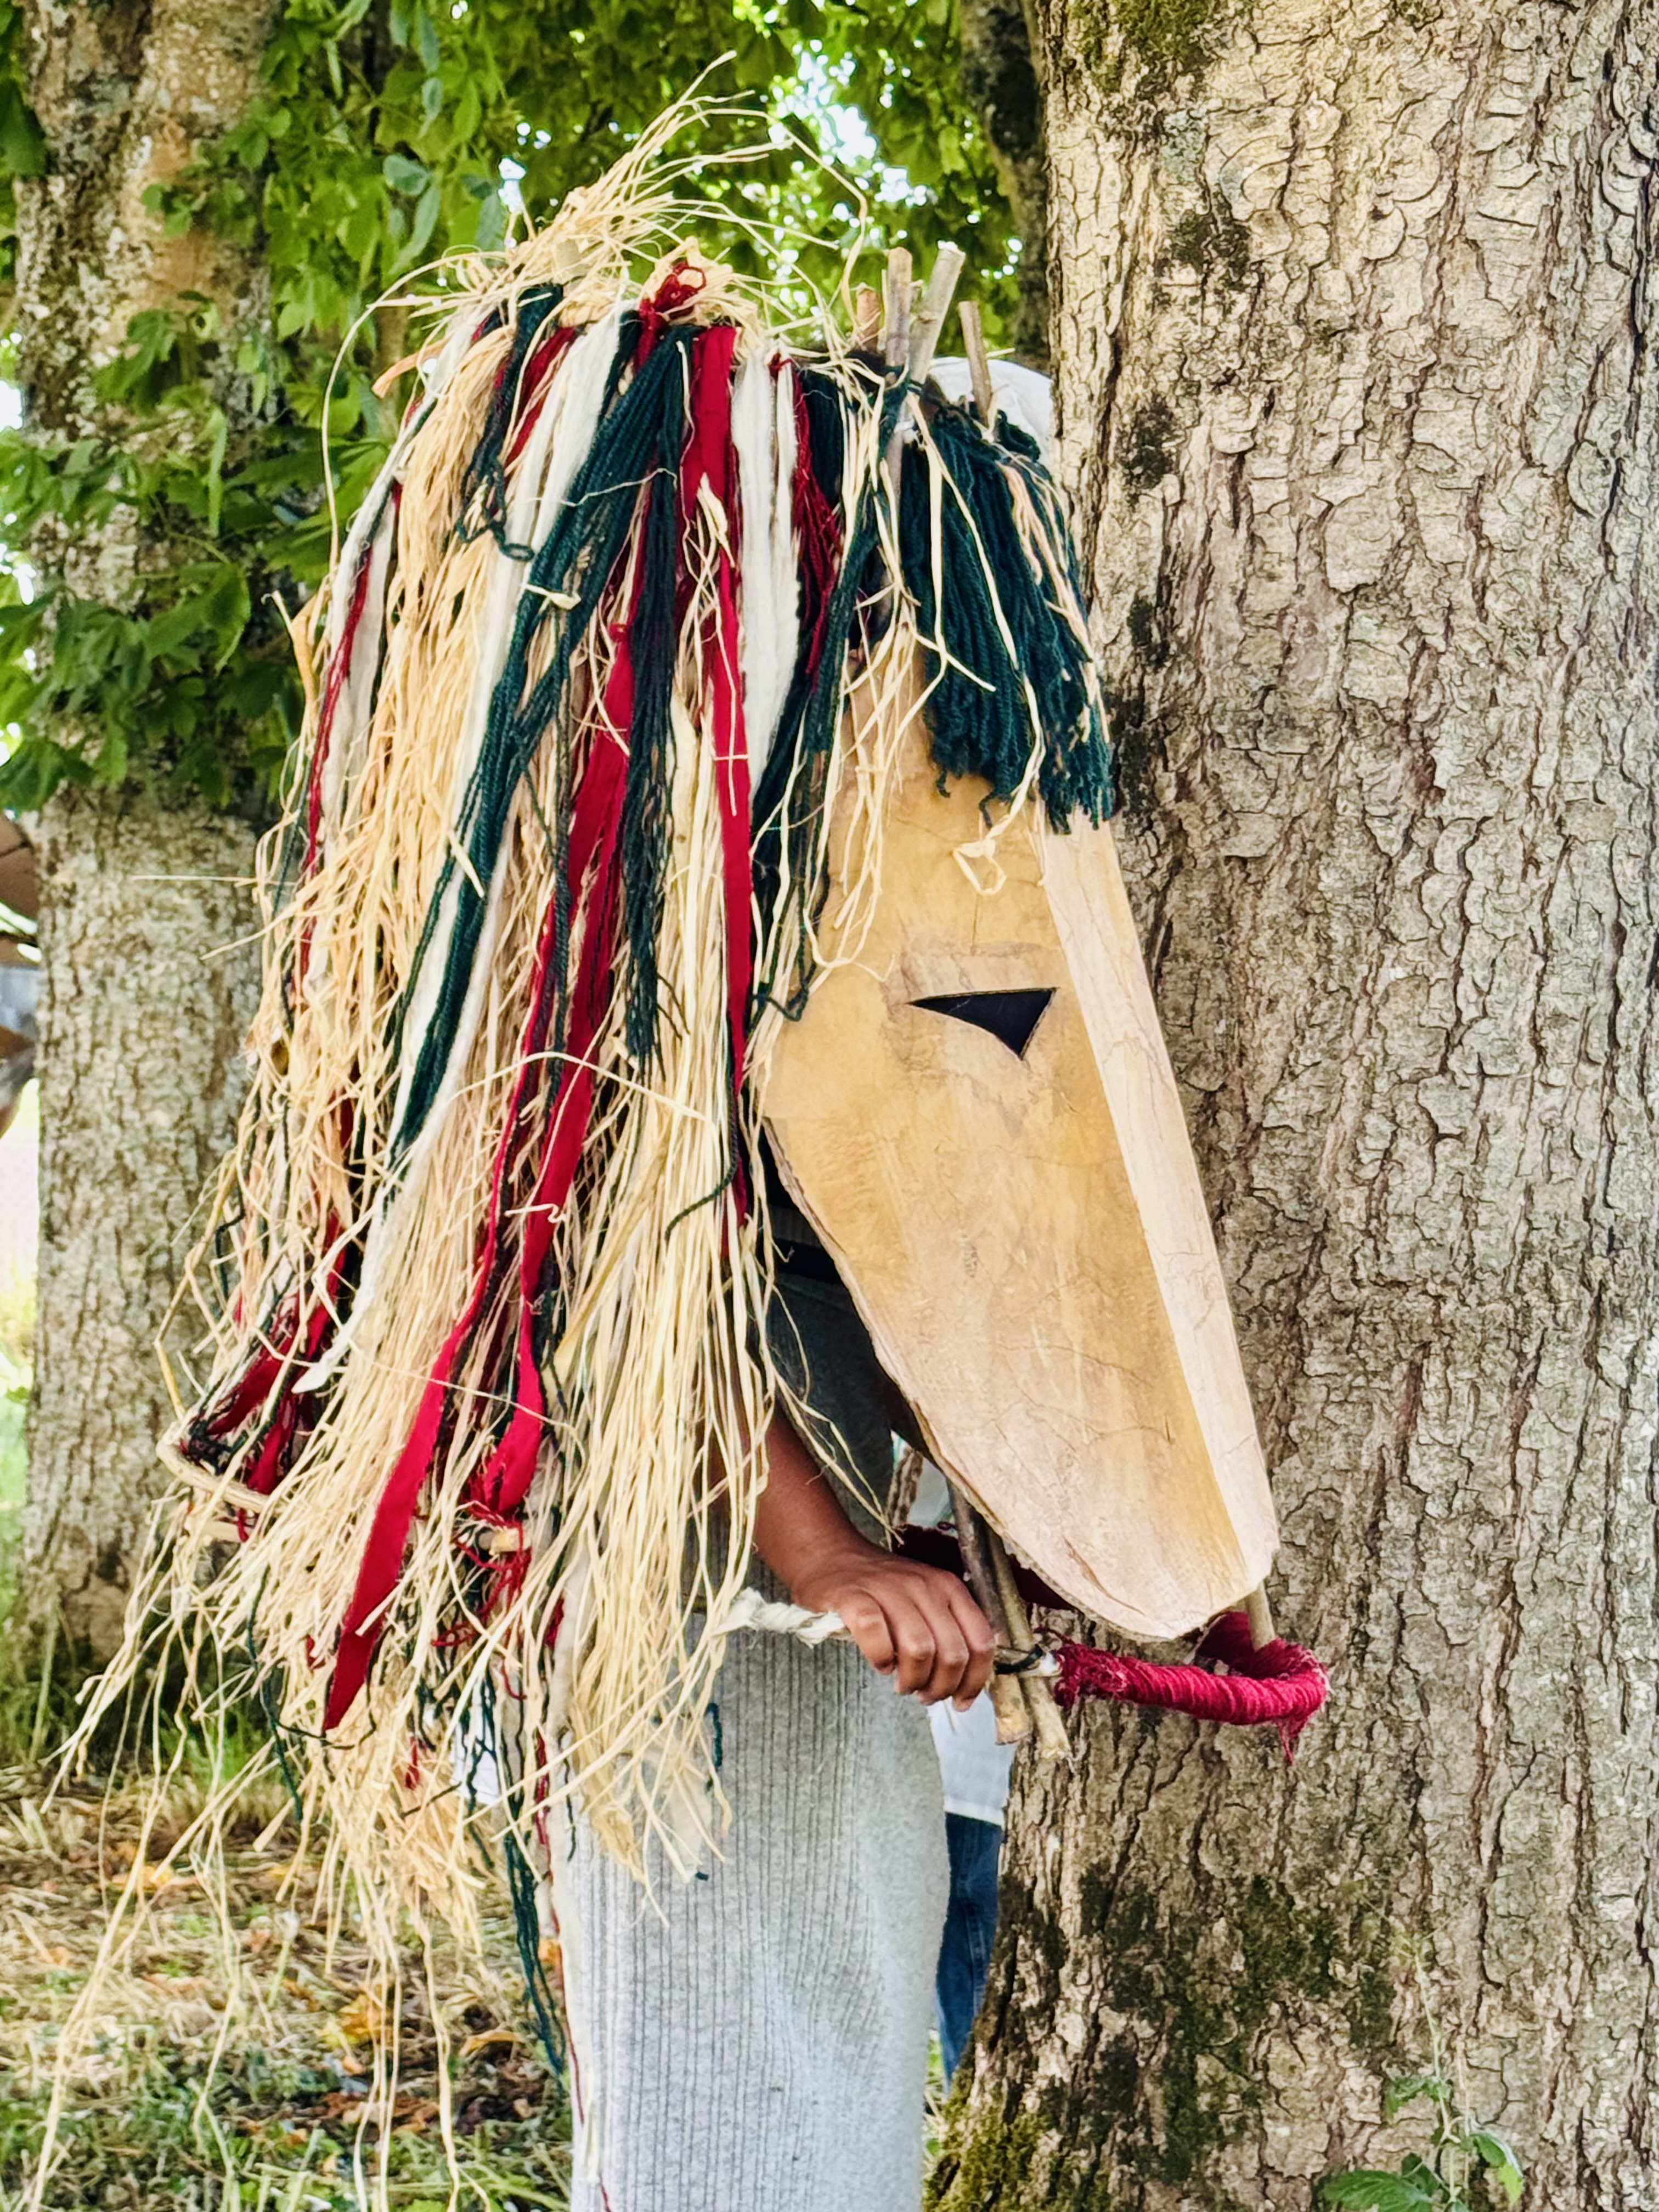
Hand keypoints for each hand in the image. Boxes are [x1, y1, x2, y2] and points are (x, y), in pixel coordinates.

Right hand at [789, 1541, 996, 1708]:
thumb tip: (964, 1681)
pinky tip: (880, 1663)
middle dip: (941, 1687)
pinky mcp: (854, 1597)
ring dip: (913, 1679)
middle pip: (953, 1653)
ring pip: (920, 1650)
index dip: (974, 1681)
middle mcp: (924, 1586)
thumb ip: (948, 1630)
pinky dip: (881, 1658)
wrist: (829, 1555)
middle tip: (924, 1694)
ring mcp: (889, 1590)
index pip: (981, 1642)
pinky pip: (876, 1636)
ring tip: (902, 1684)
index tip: (961, 1701)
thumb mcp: (925, 1599)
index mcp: (948, 1588)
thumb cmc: (880, 1588)